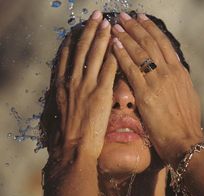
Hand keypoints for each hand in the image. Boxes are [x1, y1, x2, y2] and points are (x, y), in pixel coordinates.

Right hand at [48, 11, 116, 165]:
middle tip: (97, 17)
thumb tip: (66, 89)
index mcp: (60, 84)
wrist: (73, 148)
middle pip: (81, 49)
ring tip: (109, 24)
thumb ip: (64, 95)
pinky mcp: (101, 93)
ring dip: (103, 37)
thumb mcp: (59, 110)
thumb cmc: (66, 134)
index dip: (74, 39)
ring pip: (95, 54)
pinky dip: (114, 55)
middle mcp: (72, 80)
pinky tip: (120, 46)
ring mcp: (86, 86)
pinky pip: (109, 69)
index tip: (79, 28)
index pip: (66, 55)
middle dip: (90, 30)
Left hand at [111, 13, 203, 166]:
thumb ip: (175, 81)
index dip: (150, 29)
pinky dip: (122, 56)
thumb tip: (168, 73)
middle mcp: (169, 72)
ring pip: (140, 52)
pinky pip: (132, 69)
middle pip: (150, 43)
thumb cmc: (185, 123)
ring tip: (115, 27)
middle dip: (135, 28)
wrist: (185, 141)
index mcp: (179, 72)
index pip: (163, 43)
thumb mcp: (185, 96)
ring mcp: (158, 81)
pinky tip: (114, 46)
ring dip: (126, 37)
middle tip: (123, 18)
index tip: (140, 19)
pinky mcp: (146, 94)